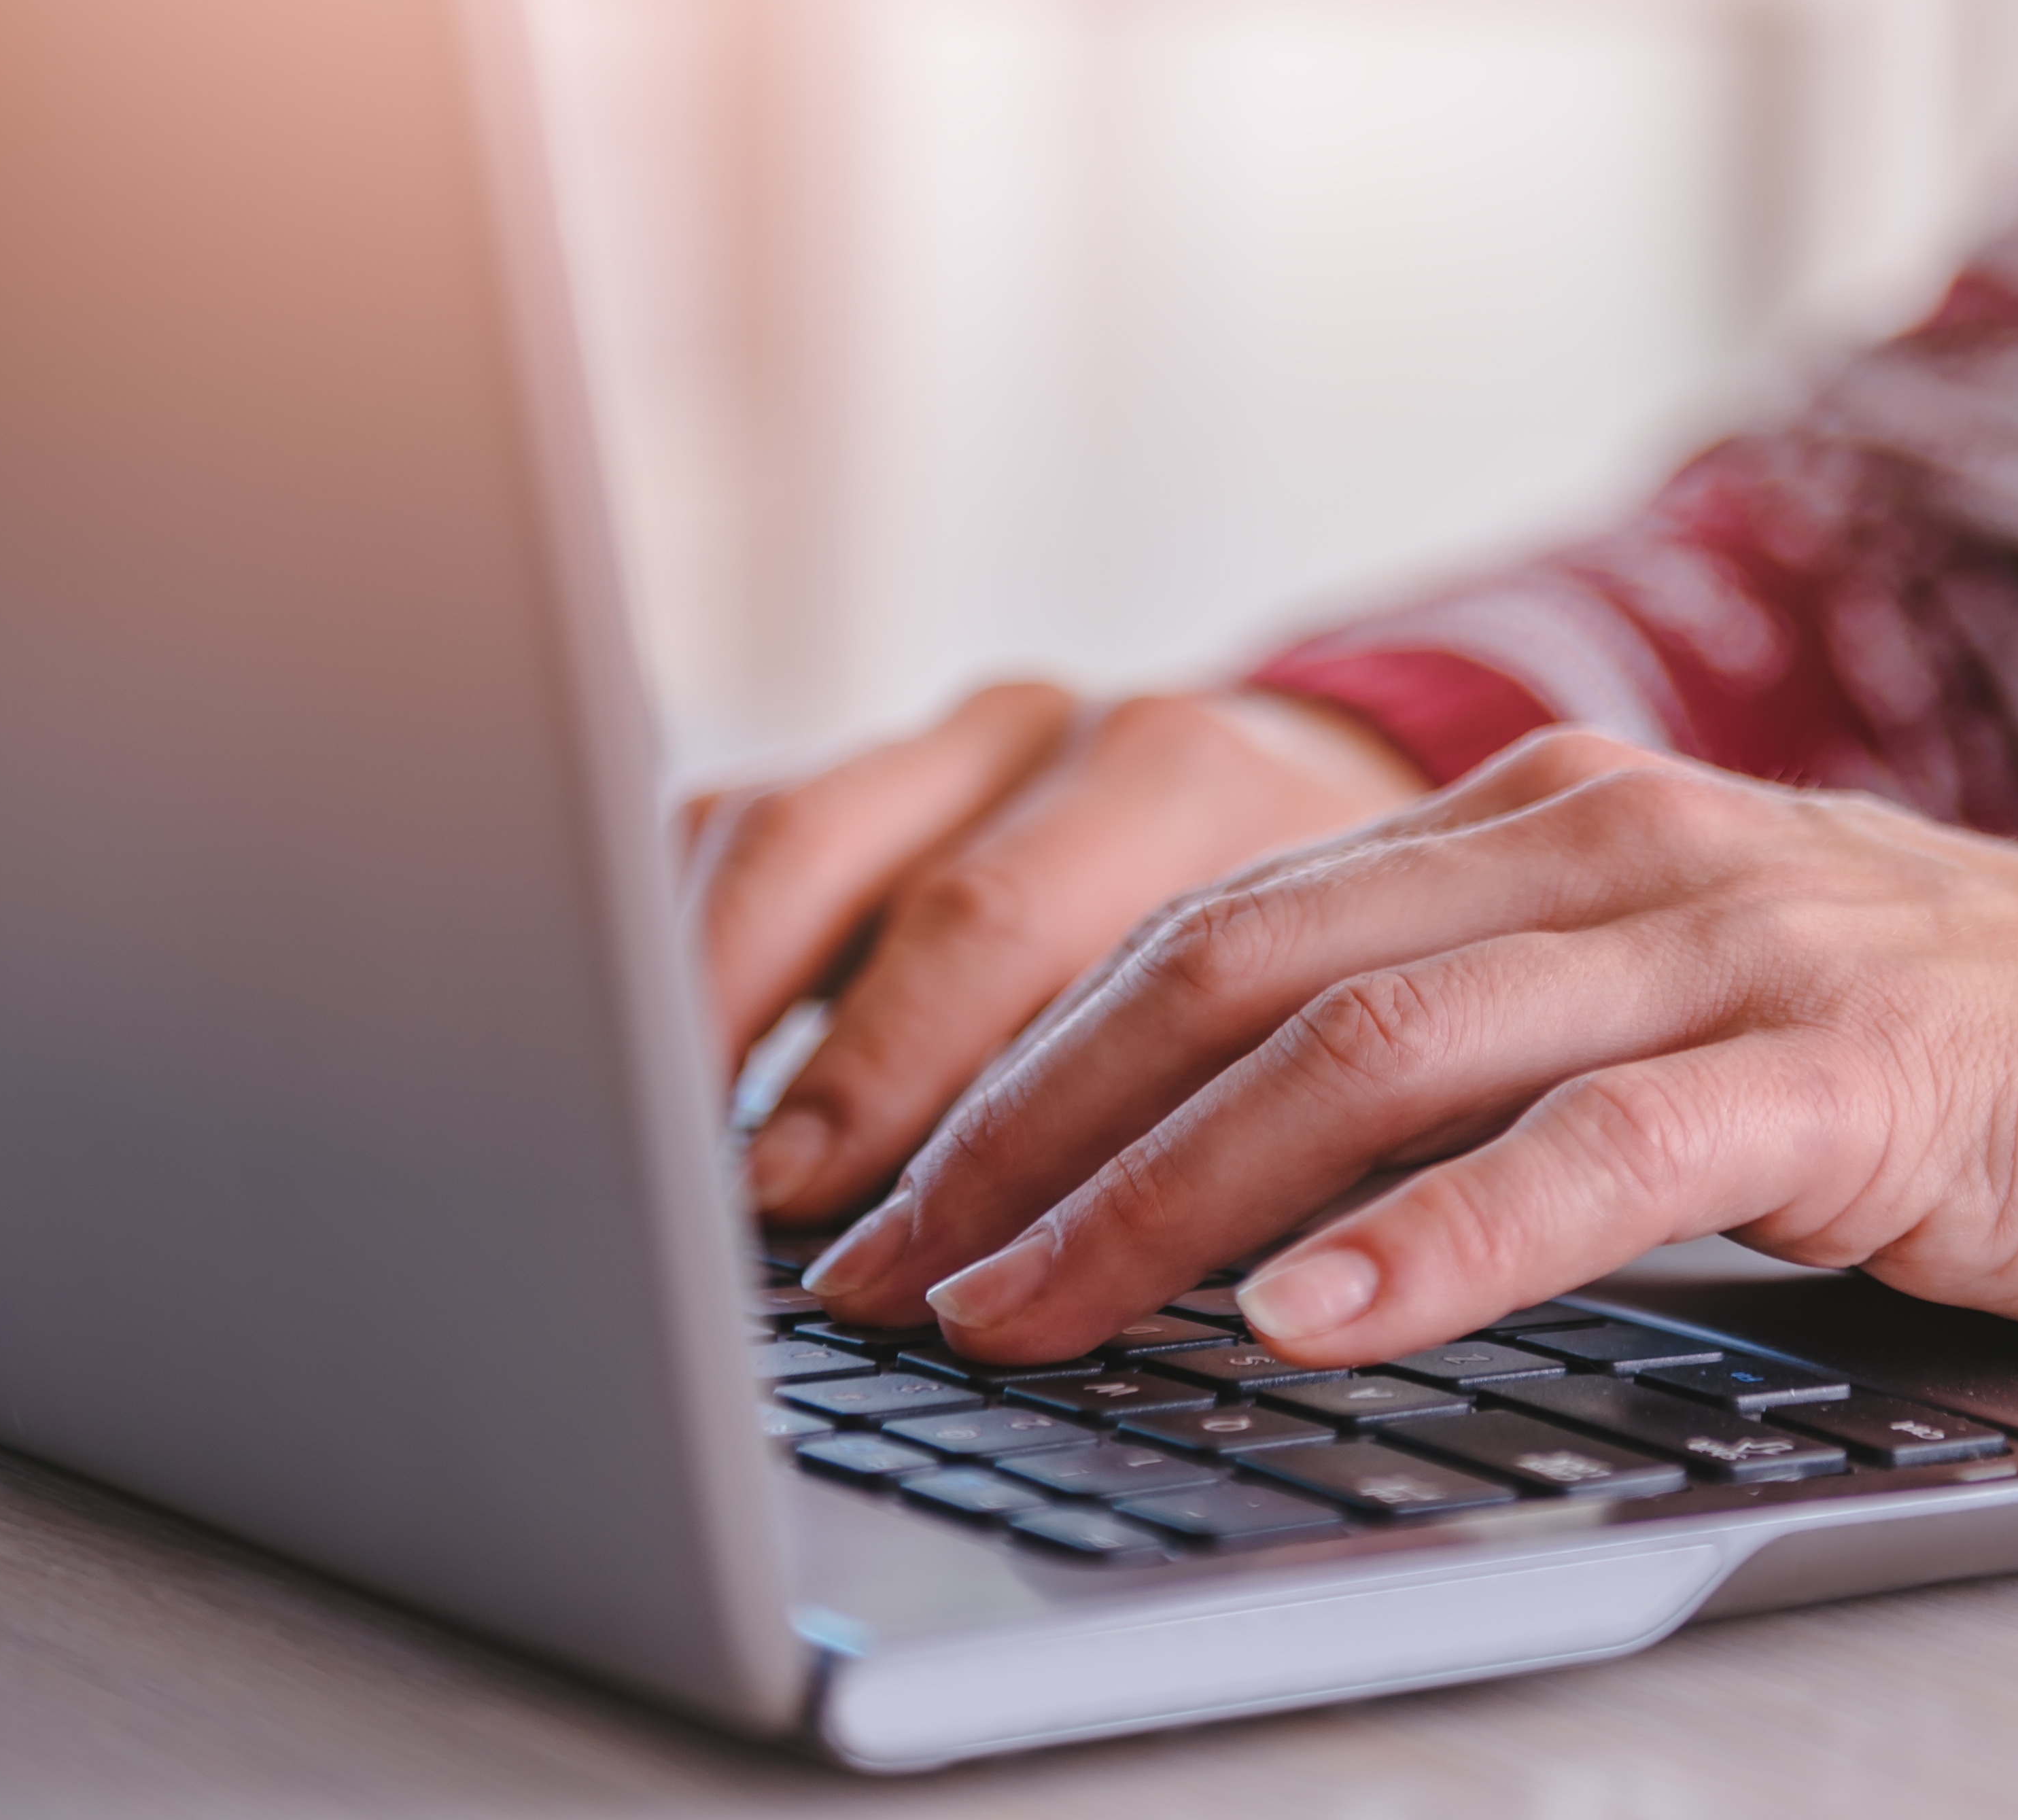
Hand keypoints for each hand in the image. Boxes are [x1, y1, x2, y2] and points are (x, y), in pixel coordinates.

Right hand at [690, 683, 1427, 1225]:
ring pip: (787, 837)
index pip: (1015, 929)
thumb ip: (1251, 1121)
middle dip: (835, 1078)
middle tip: (765, 1217)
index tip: (872, 1218)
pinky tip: (660, 1062)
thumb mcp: (1342, 1019)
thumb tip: (1113, 1280)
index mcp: (1189, 780)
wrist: (1357, 795)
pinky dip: (689, 942)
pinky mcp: (881, 769)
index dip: (923, 1085)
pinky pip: (739, 827)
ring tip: (676, 1147)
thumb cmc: (1352, 949)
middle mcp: (1064, 738)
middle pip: (905, 895)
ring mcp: (959, 742)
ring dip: (718, 1002)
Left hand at [799, 730, 2017, 1365]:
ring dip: (1176, 1195)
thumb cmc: (1873, 1054)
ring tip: (1034, 1311)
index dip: (1017, 1063)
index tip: (882, 1201)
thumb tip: (1171, 1178)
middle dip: (1040, 1134)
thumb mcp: (1622, 1006)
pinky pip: (1600, 1146)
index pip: (1208, 926)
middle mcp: (1596, 844)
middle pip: (1245, 972)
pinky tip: (1316, 1315)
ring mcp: (1719, 940)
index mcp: (1520, 821)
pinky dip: (1442, 1238)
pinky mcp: (1837, 1067)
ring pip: (1382, 1046)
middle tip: (898, 1280)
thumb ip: (1437, 1045)